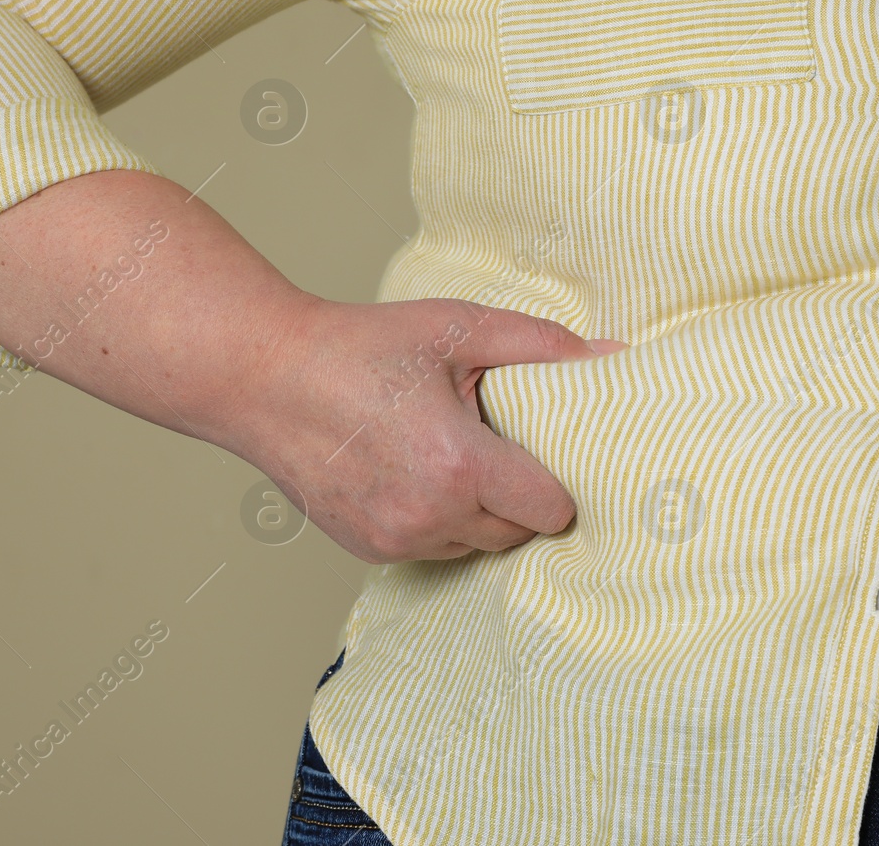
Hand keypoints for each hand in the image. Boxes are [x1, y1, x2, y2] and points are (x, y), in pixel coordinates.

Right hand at [226, 295, 627, 563]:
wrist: (263, 377)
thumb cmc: (359, 347)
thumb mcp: (457, 328)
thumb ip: (543, 346)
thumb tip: (615, 356)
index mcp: (457, 466)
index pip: (552, 510)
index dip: (559, 479)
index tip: (547, 446)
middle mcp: (428, 517)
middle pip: (519, 533)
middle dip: (521, 493)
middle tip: (499, 440)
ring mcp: (395, 540)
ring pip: (477, 545)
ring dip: (480, 510)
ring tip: (452, 450)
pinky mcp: (369, 550)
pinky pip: (435, 548)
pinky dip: (440, 518)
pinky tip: (416, 469)